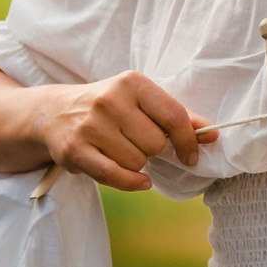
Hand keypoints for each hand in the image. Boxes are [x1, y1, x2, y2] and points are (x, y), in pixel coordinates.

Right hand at [31, 71, 213, 191]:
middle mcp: (109, 101)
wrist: (52, 113)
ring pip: (137, 162)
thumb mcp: (140, 101)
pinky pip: (116, 176)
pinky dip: (132, 183)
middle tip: (137, 143)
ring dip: (136, 164)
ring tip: (119, 150)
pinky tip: (140, 180)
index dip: (189, 140)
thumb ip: (175, 117)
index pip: (173, 115)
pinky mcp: (75, 150)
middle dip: (153, 150)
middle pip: (156, 144)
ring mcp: (90, 126)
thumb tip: (213, 135)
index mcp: (132, 83)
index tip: (191, 155)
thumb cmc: (108, 108)